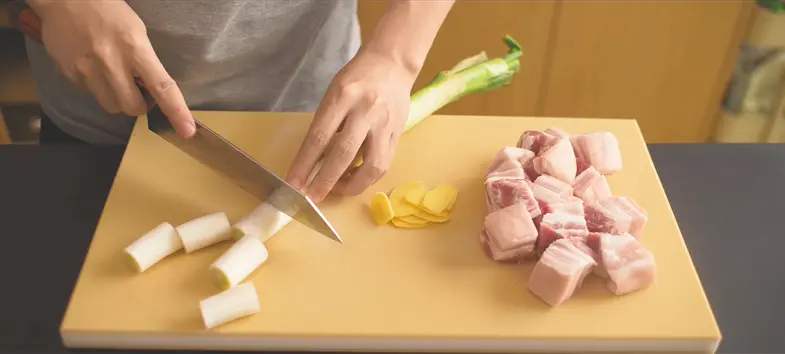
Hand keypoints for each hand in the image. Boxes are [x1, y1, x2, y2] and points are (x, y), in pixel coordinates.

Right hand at [31, 0, 194, 137]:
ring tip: (112, 77)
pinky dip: (95, 87)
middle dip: (138, 105)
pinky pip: (88, 94)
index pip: (162, 86)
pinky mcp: (68, 73)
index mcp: (135, 48)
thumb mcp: (136, 30)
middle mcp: (110, 62)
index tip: (187, 130)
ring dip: (116, 98)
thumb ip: (144, 60)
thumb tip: (152, 88)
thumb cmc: (107, 11)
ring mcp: (86, 70)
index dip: (176, 111)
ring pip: (109, 105)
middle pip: (131, 107)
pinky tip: (92, 67)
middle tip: (137, 91)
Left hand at [286, 49, 416, 201]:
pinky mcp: (397, 134)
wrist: (392, 64)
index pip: (318, 136)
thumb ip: (325, 125)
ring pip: (371, 165)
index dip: (304, 164)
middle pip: (344, 153)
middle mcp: (365, 111)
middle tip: (311, 197)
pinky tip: (355, 180)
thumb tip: (313, 161)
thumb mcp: (333, 93)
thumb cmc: (357, 78)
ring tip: (336, 190)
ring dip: (352, 185)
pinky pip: (383, 164)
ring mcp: (384, 124)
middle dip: (325, 181)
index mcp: (343, 97)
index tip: (293, 183)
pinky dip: (367, 178)